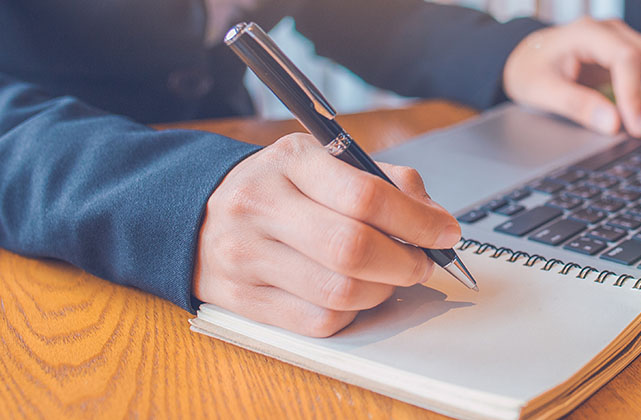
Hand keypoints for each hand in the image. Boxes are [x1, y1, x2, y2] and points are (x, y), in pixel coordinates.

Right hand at [193, 133, 460, 336]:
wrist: (196, 214)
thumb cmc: (276, 188)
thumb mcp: (323, 161)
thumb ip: (382, 181)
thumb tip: (433, 217)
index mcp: (290, 161)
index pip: (366, 195)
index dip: (417, 221)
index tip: (445, 232)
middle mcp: (262, 205)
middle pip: (354, 249)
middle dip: (405, 263)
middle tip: (421, 262)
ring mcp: (247, 255)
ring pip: (339, 292)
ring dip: (382, 291)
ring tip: (389, 277)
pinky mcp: (244, 300)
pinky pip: (318, 322)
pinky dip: (351, 314)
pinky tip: (353, 295)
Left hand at [503, 18, 640, 139]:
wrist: (528, 57)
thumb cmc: (531, 70)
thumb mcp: (541, 90)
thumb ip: (576, 105)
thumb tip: (613, 125)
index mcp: (588, 33)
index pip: (626, 58)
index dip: (635, 95)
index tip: (637, 128)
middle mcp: (614, 32)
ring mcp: (627, 40)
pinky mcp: (634, 53)